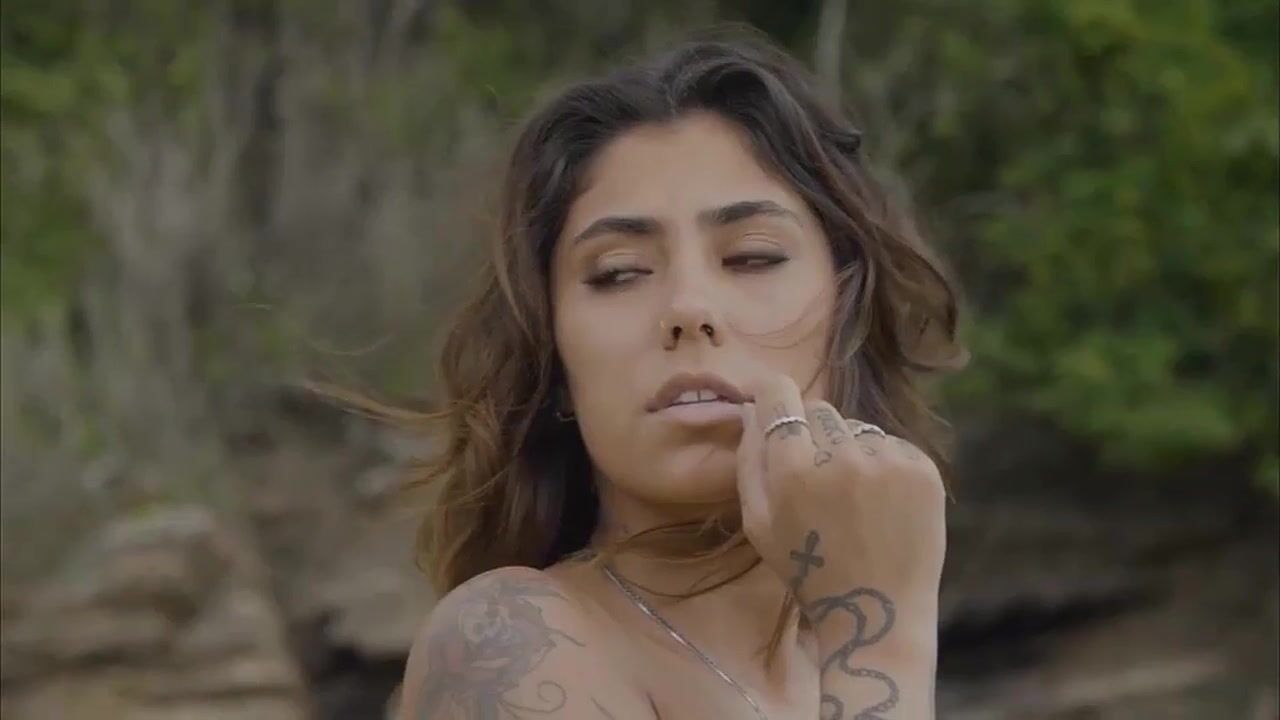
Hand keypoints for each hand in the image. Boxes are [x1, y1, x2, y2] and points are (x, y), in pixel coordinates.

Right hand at [736, 374, 946, 625]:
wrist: (877, 610)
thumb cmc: (808, 568)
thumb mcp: (758, 524)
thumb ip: (749, 460)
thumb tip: (750, 407)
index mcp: (793, 470)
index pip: (779, 396)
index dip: (773, 395)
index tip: (773, 401)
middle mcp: (841, 456)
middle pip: (819, 410)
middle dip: (812, 434)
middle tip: (818, 478)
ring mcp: (887, 460)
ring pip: (857, 426)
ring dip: (850, 449)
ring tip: (854, 497)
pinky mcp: (922, 468)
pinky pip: (891, 443)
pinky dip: (883, 463)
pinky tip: (881, 502)